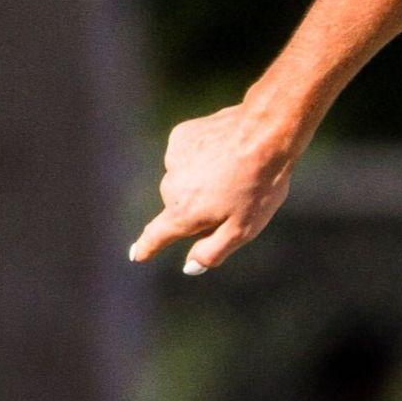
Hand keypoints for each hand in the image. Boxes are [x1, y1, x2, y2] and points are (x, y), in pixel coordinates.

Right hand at [130, 102, 299, 274]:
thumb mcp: (243, 229)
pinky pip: (190, 154)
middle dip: (201, 207)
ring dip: (206, 179)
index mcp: (184, 213)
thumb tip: (190, 267)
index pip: (157, 235)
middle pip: (181, 206)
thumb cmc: (258, 185)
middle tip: (235, 199)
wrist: (264, 133)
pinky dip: (205, 156)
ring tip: (237, 171)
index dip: (148, 247)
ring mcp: (174, 159)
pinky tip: (227, 150)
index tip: (137, 255)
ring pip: (187, 178)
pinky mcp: (181, 137)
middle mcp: (171, 187)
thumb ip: (212, 251)